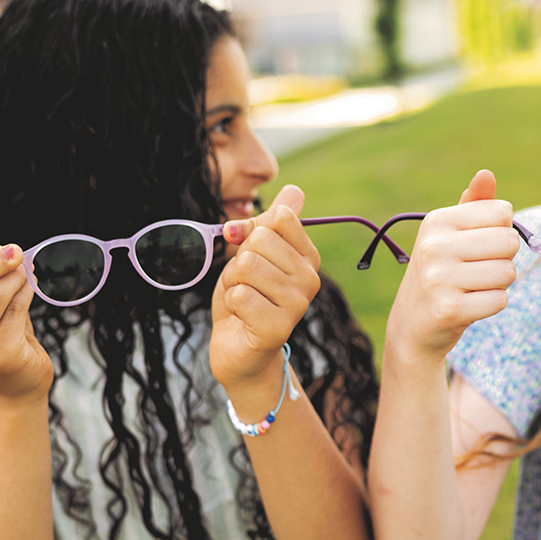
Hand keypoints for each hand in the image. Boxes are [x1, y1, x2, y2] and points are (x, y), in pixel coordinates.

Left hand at [209, 185, 320, 389]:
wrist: (239, 349)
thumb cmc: (246, 297)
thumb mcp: (252, 254)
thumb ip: (267, 223)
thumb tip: (295, 190)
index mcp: (307, 256)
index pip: (279, 217)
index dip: (250, 231)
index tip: (249, 252)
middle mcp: (310, 278)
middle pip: (259, 241)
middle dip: (238, 262)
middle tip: (246, 285)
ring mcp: (298, 304)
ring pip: (247, 267)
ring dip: (233, 284)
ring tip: (243, 300)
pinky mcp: (279, 327)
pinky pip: (240, 295)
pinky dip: (231, 304)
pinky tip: (242, 318)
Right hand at [385, 169, 519, 362]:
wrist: (412, 326)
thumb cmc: (440, 274)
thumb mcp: (450, 236)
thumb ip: (474, 205)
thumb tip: (486, 174)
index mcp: (436, 221)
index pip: (503, 212)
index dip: (501, 231)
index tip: (478, 246)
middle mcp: (434, 246)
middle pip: (509, 241)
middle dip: (503, 259)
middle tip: (477, 270)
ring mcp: (439, 278)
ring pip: (508, 272)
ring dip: (499, 284)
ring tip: (472, 288)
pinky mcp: (449, 309)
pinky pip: (500, 299)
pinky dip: (492, 304)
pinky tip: (469, 306)